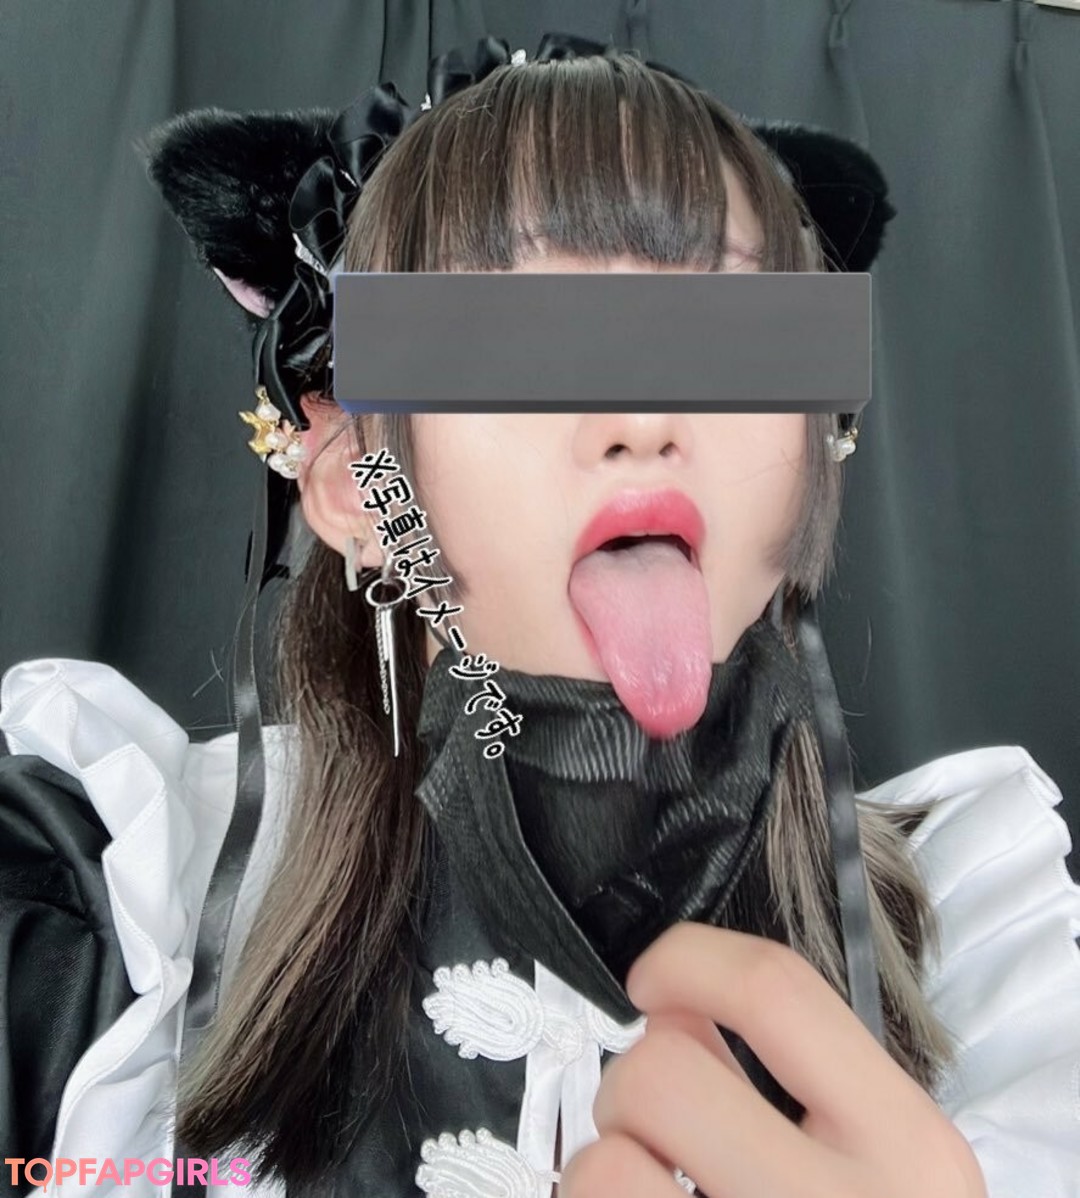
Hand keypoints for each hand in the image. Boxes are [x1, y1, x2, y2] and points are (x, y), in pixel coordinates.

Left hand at [559, 923, 985, 1197]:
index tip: (653, 982)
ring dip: (604, 1169)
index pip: (778, 991)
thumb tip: (674, 1008)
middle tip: (658, 1132)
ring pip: (602, 1163)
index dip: (689, 960)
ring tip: (652, 1196)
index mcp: (909, 1152)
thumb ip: (787, 1082)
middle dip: (632, 1086)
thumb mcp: (878, 1168)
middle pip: (660, 1071)